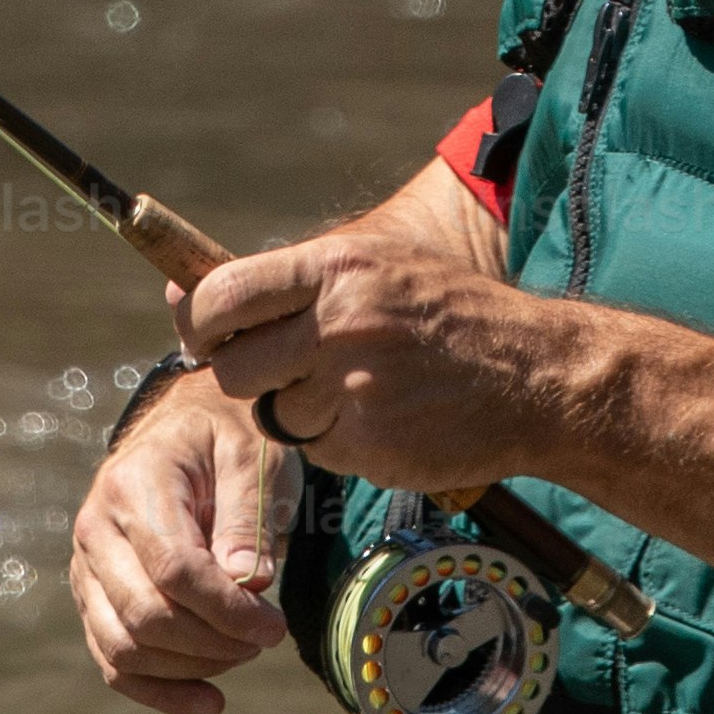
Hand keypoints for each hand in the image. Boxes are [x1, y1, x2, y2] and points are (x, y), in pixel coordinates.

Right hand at [70, 366, 292, 713]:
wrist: (189, 425)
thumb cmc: (229, 437)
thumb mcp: (254, 458)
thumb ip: (249, 520)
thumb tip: (248, 586)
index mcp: (133, 485)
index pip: (173, 570)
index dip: (227, 612)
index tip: (275, 626)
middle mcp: (96, 529)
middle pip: (144, 616)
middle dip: (214, 643)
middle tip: (266, 638)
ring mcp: (87, 568)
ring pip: (123, 648)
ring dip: (192, 668)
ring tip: (244, 652)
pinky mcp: (93, 598)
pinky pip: (113, 663)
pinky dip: (159, 692)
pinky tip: (209, 701)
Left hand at [179, 224, 573, 497]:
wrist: (536, 374)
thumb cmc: (447, 313)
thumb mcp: (376, 263)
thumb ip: (283, 278)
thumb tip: (177, 289)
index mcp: (336, 267)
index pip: (219, 295)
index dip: (199, 323)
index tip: (208, 336)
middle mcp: (339, 322)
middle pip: (232, 366)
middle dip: (249, 375)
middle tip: (288, 371)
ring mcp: (354, 387)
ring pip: (273, 413)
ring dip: (299, 411)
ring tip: (356, 389)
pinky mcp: (369, 444)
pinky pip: (316, 450)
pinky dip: (338, 441)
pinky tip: (383, 417)